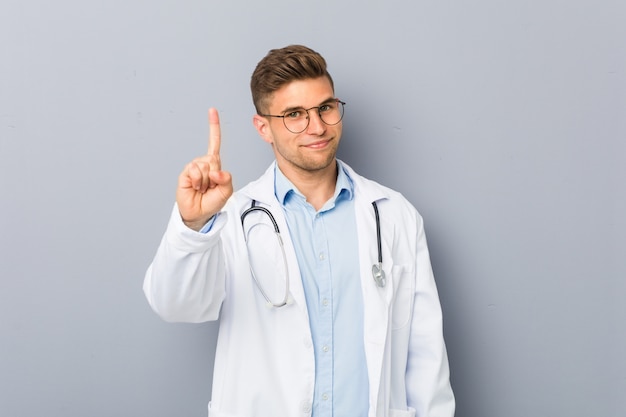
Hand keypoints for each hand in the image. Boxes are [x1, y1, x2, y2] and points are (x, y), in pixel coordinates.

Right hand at [176, 108, 232, 230]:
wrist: (199, 213)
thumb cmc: (212, 201)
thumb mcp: (226, 191)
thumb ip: (226, 179)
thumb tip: (215, 171)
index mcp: (215, 164)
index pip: (214, 143)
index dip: (213, 127)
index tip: (212, 111)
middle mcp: (204, 163)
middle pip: (213, 159)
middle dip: (215, 176)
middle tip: (210, 187)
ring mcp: (194, 167)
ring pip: (204, 166)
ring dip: (205, 181)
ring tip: (202, 189)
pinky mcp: (185, 173)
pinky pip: (194, 171)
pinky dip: (197, 181)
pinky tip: (195, 187)